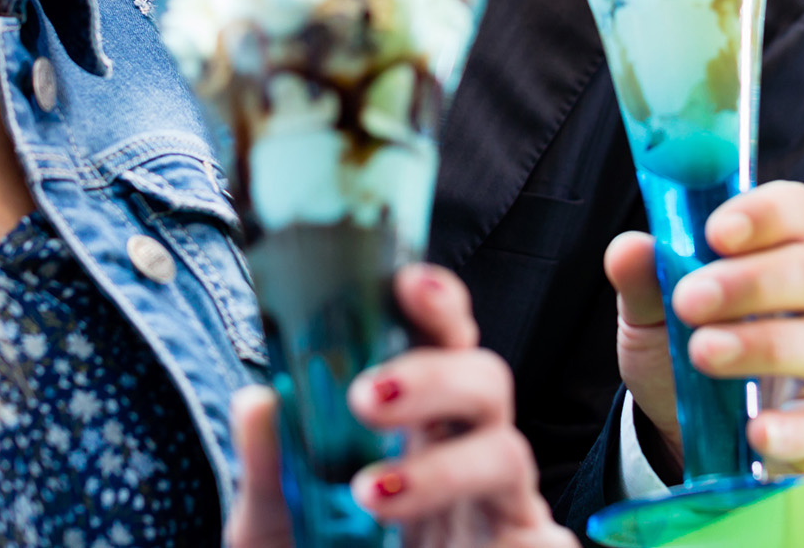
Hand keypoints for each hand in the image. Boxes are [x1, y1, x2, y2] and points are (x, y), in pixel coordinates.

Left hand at [226, 265, 573, 547]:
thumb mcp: (275, 524)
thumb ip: (270, 471)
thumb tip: (257, 401)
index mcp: (411, 424)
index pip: (438, 343)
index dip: (436, 305)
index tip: (407, 281)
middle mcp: (461, 452)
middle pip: (485, 381)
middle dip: (436, 375)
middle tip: (366, 396)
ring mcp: (494, 507)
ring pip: (508, 453)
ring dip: (444, 467)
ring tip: (370, 493)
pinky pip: (545, 538)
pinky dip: (522, 542)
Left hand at [605, 181, 803, 476]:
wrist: (685, 423)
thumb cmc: (682, 342)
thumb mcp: (650, 309)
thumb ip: (643, 277)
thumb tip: (628, 250)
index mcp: (784, 249)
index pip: (796, 210)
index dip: (763, 214)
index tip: (715, 232)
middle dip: (749, 282)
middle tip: (689, 300)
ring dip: (759, 345)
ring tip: (702, 352)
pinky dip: (792, 428)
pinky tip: (755, 430)